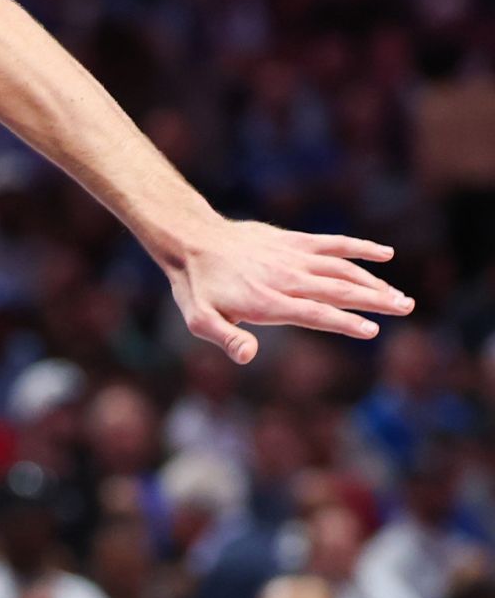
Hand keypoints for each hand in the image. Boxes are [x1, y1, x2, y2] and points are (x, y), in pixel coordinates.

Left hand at [163, 218, 411, 363]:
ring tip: (400, 296)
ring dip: (374, 281)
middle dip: (375, 300)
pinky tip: (385, 253)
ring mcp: (293, 256)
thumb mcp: (200, 319)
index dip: (344, 323)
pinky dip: (359, 247)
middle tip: (406, 309)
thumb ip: (226, 338)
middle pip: (339, 290)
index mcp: (268, 301)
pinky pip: (332, 243)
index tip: (372, 330)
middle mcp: (286, 278)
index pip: (315, 314)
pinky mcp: (293, 241)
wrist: (192, 240)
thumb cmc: (196, 286)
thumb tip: (248, 356)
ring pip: (342, 268)